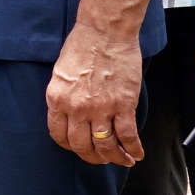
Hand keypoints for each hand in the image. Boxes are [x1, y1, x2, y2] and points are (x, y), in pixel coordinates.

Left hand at [46, 19, 144, 165]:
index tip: (77, 148)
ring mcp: (100, 109)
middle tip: (100, 159)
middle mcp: (76, 109)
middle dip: (91, 157)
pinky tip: (137, 154)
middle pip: (81, 145)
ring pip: (105, 145)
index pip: (59, 135)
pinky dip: (133, 149)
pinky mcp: (123, 105)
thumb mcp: (61, 74)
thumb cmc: (82, 47)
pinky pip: (128, 135)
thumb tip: (71, 114)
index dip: (69, 146)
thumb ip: (64, 96)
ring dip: (114, 158)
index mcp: (57, 100)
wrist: (105, 33)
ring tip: (122, 161)